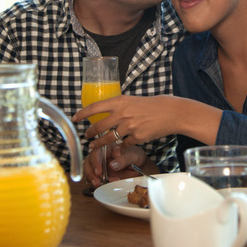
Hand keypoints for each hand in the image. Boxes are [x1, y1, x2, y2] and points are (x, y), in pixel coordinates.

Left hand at [73, 95, 220, 148]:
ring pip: (109, 139)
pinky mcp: (136, 138)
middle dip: (89, 133)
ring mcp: (128, 127)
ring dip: (99, 144)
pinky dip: (123, 144)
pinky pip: (124, 144)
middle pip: (98, 126)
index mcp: (120, 101)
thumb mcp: (133, 100)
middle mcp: (122, 114)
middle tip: (86, 136)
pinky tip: (123, 144)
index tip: (75, 118)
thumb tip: (106, 112)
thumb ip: (119, 106)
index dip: (82, 114)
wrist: (171, 112)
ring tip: (94, 146)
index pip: (94, 107)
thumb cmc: (153, 105)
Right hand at [83, 144, 157, 187]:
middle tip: (96, 181)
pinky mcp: (102, 174)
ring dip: (91, 178)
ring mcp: (101, 165)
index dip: (96, 161)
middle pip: (89, 161)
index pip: (97, 152)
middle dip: (90, 171)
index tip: (99, 171)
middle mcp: (102, 155)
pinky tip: (102, 185)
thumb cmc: (136, 157)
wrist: (140, 166)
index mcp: (108, 147)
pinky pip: (95, 178)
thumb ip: (123, 160)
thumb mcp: (133, 156)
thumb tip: (112, 165)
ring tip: (98, 184)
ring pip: (89, 170)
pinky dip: (96, 182)